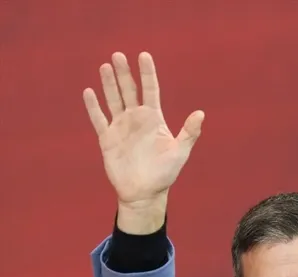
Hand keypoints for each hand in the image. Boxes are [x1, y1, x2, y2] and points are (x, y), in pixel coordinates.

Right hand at [83, 52, 203, 213]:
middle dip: (124, 73)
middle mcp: (136, 119)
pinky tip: (89, 92)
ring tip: (105, 66)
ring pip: (113, 100)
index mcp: (154, 119)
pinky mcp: (107, 138)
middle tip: (118, 55)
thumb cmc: (165, 173)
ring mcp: (121, 127)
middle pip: (129, 90)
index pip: (151, 90)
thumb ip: (189, 132)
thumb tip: (201, 113)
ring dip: (109, 83)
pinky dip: (93, 106)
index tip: (144, 55)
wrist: (145, 193)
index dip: (148, 73)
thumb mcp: (180, 152)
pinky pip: (98, 119)